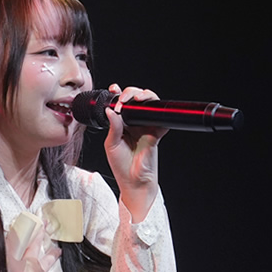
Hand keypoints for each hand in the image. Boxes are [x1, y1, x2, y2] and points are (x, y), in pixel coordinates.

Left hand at [103, 82, 166, 221]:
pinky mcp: (156, 132)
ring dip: (143, 96)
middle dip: (129, 93)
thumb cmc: (121, 166)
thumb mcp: (111, 144)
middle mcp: (134, 123)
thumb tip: (111, 110)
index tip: (113, 89)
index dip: (118, 94)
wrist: (134, 182)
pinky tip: (148, 107)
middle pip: (135, 99)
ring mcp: (146, 126)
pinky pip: (160, 117)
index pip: (120, 104)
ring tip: (135, 98)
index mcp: (121, 124)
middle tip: (122, 99)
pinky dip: (157, 109)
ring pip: (148, 104)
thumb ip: (113, 127)